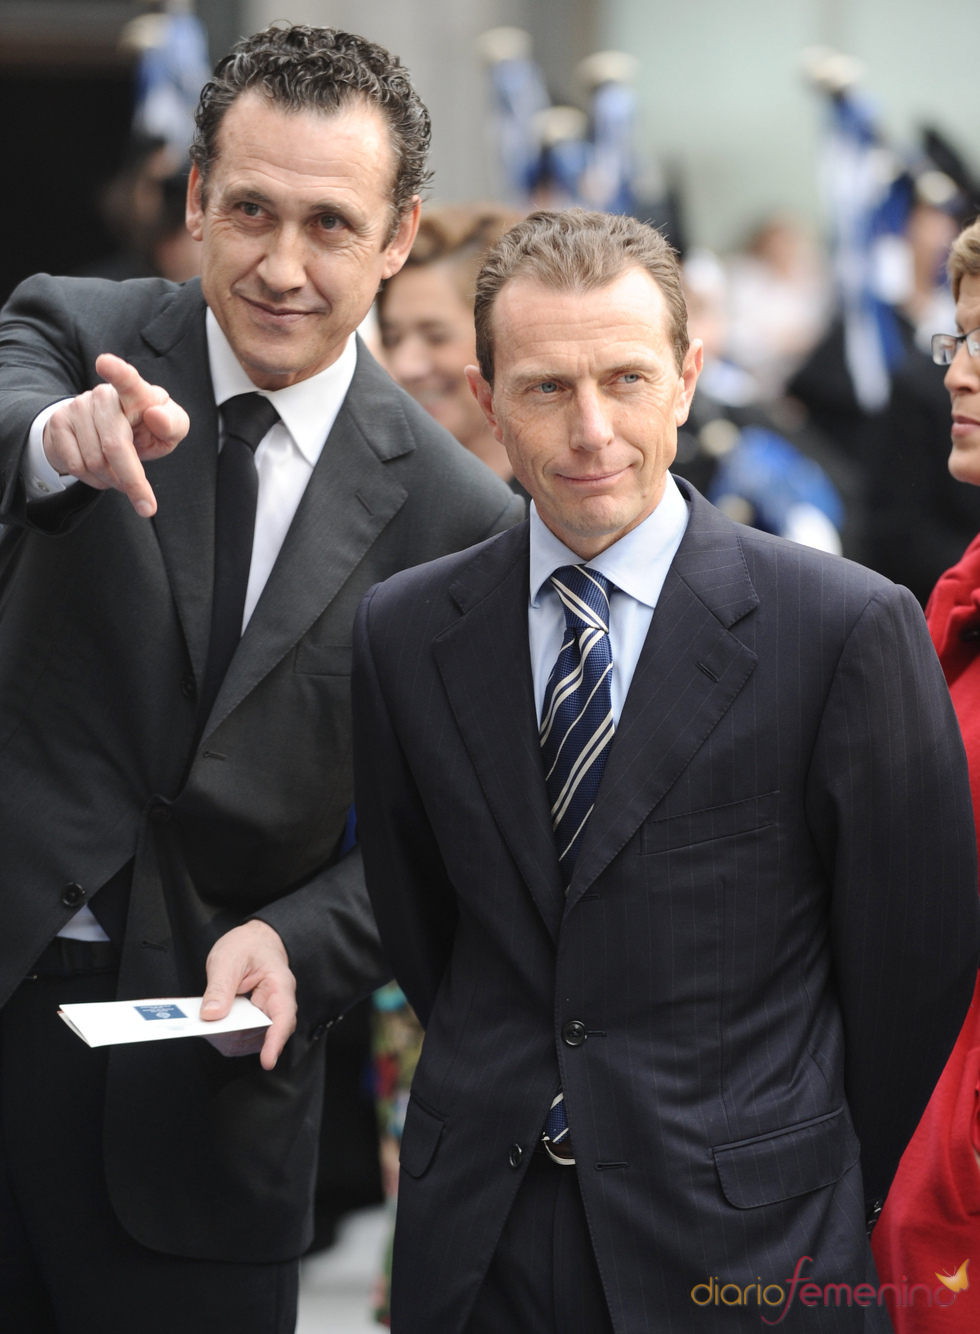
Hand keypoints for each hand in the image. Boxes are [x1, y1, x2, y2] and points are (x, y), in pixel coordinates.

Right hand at [42, 352, 189, 516]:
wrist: (104, 432)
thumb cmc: (145, 429)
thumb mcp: (168, 431)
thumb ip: (173, 425)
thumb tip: (156, 416)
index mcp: (136, 392)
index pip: (128, 380)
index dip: (117, 372)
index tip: (105, 363)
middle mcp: (103, 395)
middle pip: (114, 445)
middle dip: (132, 480)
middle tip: (146, 505)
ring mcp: (77, 407)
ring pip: (95, 462)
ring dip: (113, 481)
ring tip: (121, 476)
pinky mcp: (58, 423)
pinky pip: (76, 467)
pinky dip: (95, 481)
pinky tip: (103, 474)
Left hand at [200, 921, 296, 1069]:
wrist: (254, 939)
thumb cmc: (247, 945)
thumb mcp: (229, 959)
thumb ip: (220, 987)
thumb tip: (211, 1015)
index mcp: (278, 985)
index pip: (283, 1017)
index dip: (276, 1041)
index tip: (267, 1061)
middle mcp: (276, 1003)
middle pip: (265, 1033)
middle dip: (237, 1037)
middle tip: (210, 1031)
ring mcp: (265, 1013)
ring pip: (252, 1039)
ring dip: (229, 1038)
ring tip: (208, 1026)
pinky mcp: (253, 1019)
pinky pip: (243, 1036)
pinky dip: (226, 1035)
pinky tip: (213, 1026)